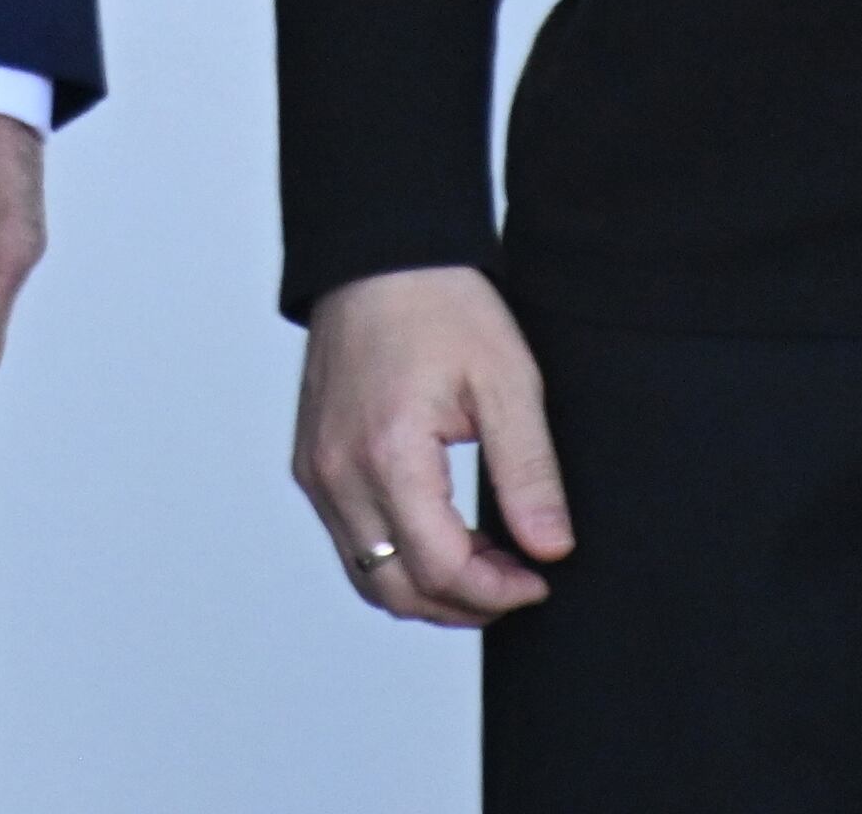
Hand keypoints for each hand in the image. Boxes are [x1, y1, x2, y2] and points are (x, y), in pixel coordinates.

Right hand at [293, 265, 570, 627]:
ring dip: (429, 588)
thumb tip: (550, 549)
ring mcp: (316, 472)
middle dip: (464, 604)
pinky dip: (397, 558)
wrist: (377, 258)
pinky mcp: (311, 466)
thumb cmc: (440, 305)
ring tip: (485, 563)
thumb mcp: (507, 382)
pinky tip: (444, 534)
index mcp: (388, 452)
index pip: (439, 568)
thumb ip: (529, 473)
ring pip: (368, 577)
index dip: (496, 593)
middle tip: (517, 581)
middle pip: (397, 590)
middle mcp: (338, 473)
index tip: (538, 580)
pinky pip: (351, 542)